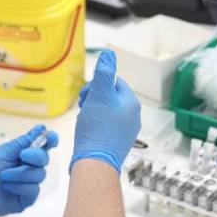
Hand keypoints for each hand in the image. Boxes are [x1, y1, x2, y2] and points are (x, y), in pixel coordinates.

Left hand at [0, 125, 58, 215]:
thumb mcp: (5, 151)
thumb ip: (24, 142)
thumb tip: (41, 127)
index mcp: (25, 154)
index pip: (44, 146)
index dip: (50, 140)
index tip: (50, 137)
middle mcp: (29, 168)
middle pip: (44, 159)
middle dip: (34, 156)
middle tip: (22, 156)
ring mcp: (29, 183)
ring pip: (39, 175)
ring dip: (20, 174)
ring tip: (3, 176)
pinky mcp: (27, 198)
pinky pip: (33, 190)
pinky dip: (19, 187)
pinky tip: (6, 187)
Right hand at [72, 50, 140, 173]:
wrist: (95, 163)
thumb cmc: (97, 127)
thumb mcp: (99, 94)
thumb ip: (104, 72)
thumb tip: (109, 54)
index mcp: (131, 103)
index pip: (114, 82)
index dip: (97, 85)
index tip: (86, 95)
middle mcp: (133, 116)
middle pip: (110, 96)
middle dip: (94, 98)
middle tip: (83, 106)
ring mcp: (127, 131)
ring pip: (107, 111)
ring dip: (93, 111)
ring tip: (84, 120)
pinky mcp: (118, 143)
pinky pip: (106, 126)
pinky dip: (95, 125)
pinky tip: (87, 131)